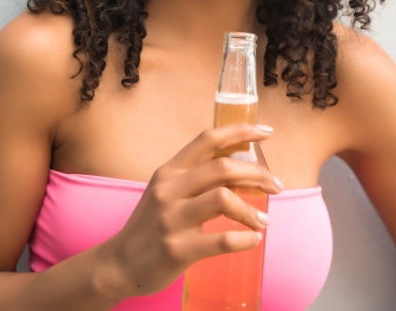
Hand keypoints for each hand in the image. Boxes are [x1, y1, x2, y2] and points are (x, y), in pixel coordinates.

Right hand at [97, 123, 280, 300]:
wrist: (120, 264)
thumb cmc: (150, 226)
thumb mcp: (166, 193)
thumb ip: (196, 178)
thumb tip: (240, 167)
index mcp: (168, 171)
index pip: (207, 139)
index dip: (240, 131)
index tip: (266, 132)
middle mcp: (169, 190)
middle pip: (222, 168)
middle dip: (258, 174)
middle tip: (275, 186)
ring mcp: (172, 219)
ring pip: (224, 199)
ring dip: (252, 210)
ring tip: (263, 220)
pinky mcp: (178, 249)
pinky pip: (222, 240)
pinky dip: (246, 239)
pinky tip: (253, 240)